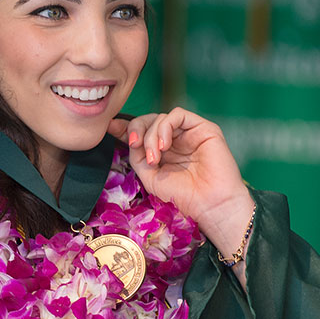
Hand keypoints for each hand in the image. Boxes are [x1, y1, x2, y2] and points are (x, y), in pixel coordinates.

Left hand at [109, 108, 255, 272]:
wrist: (209, 204)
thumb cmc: (182, 195)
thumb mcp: (149, 176)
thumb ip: (136, 155)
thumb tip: (125, 134)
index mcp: (162, 151)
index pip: (141, 132)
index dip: (125, 128)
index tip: (110, 127)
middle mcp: (175, 140)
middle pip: (148, 120)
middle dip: (136, 129)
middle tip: (133, 144)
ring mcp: (189, 133)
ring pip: (161, 118)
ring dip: (151, 135)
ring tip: (154, 158)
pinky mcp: (203, 128)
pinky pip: (178, 115)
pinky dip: (165, 127)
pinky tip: (164, 145)